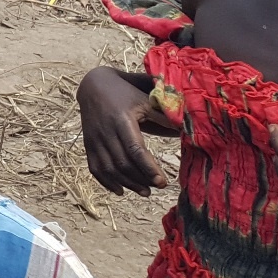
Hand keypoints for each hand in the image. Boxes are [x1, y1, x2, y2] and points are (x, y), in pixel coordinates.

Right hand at [78, 66, 168, 195]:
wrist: (93, 85)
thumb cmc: (125, 93)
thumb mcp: (145, 100)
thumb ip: (164, 116)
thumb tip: (189, 131)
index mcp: (121, 120)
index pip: (134, 149)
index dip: (148, 168)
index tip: (162, 182)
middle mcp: (106, 131)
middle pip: (122, 163)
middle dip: (141, 179)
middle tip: (158, 187)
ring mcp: (94, 139)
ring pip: (109, 169)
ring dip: (127, 183)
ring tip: (145, 192)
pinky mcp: (88, 144)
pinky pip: (95, 168)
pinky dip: (106, 182)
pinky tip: (120, 190)